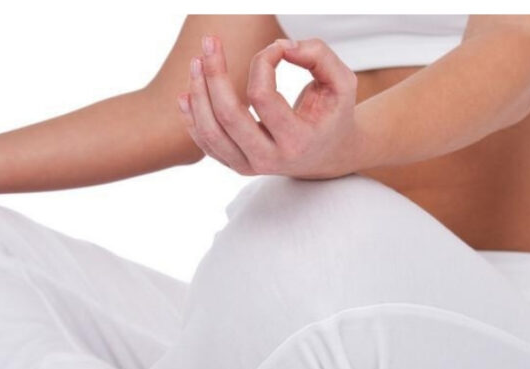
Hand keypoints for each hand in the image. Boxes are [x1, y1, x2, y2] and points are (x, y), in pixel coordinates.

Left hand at [178, 35, 362, 179]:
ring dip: (198, 93)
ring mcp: (250, 166)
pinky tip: (187, 94)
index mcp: (297, 140)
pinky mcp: (236, 165)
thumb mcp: (342, 83)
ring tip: (196, 62)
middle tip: (210, 41)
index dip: (263, 62)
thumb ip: (319, 56)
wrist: (328, 155)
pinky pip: (205, 143)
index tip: (275, 47)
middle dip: (214, 74)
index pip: (263, 96)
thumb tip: (280, 47)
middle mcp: (270, 158)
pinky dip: (192, 118)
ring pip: (210, 131)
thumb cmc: (333, 114)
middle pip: (228, 115)